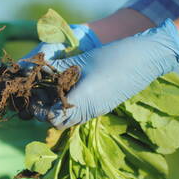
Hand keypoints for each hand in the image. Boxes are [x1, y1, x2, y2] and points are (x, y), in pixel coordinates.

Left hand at [31, 19, 178, 128]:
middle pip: (58, 122)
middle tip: (38, 91)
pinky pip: (79, 113)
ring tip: (49, 89)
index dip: (39, 109)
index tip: (32, 94)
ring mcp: (97, 110)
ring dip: (56, 108)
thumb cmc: (113, 56)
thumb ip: (56, 68)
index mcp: (83, 101)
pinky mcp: (102, 107)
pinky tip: (65, 88)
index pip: (52, 118)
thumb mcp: (80, 61)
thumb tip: (33, 69)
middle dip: (44, 110)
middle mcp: (89, 111)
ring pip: (69, 119)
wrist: (147, 58)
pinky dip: (68, 105)